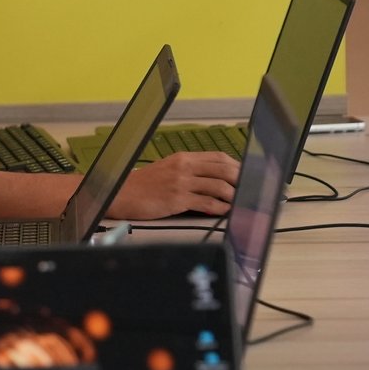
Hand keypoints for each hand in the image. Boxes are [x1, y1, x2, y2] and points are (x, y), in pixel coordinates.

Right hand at [107, 152, 237, 219]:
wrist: (120, 194)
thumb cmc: (142, 186)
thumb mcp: (167, 169)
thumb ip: (189, 171)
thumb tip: (213, 179)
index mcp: (183, 158)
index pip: (218, 157)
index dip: (236, 166)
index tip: (245, 175)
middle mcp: (184, 167)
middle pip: (223, 170)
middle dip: (241, 180)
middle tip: (249, 189)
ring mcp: (181, 183)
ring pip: (219, 186)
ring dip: (233, 195)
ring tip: (240, 202)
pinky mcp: (177, 200)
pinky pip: (207, 203)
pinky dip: (220, 208)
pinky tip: (225, 211)